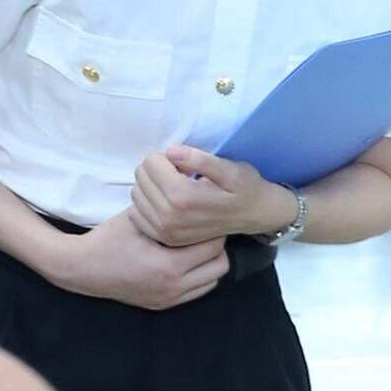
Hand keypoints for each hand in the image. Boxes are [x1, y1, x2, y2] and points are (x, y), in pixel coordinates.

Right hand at [54, 211, 228, 310]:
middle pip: (219, 267)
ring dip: (209, 263)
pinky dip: (198, 277)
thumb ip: (168, 208)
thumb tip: (193, 191)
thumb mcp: (139, 217)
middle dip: (217, 247)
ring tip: (196, 245)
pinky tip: (185, 260)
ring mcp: (168, 299)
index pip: (213, 246)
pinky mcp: (162, 305)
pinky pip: (196, 292)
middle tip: (204, 230)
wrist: (81, 268)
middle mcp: (173, 287)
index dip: (213, 228)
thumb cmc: (109, 238)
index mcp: (169, 266)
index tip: (207, 215)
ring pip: (211, 282)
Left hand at [129, 143, 286, 248]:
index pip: (151, 163)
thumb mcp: (229, 168)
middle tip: (178, 174)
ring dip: (150, 186)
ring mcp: (165, 231)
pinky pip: (136, 214)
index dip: (163, 156)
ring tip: (173, 187)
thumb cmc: (243, 187)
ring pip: (136, 194)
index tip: (181, 161)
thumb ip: (199, 159)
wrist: (254, 216)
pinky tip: (166, 202)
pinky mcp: (164, 238)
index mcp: (183, 196)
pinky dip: (146, 204)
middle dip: (156, 169)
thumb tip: (171, 151)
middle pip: (141, 177)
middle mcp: (170, 216)